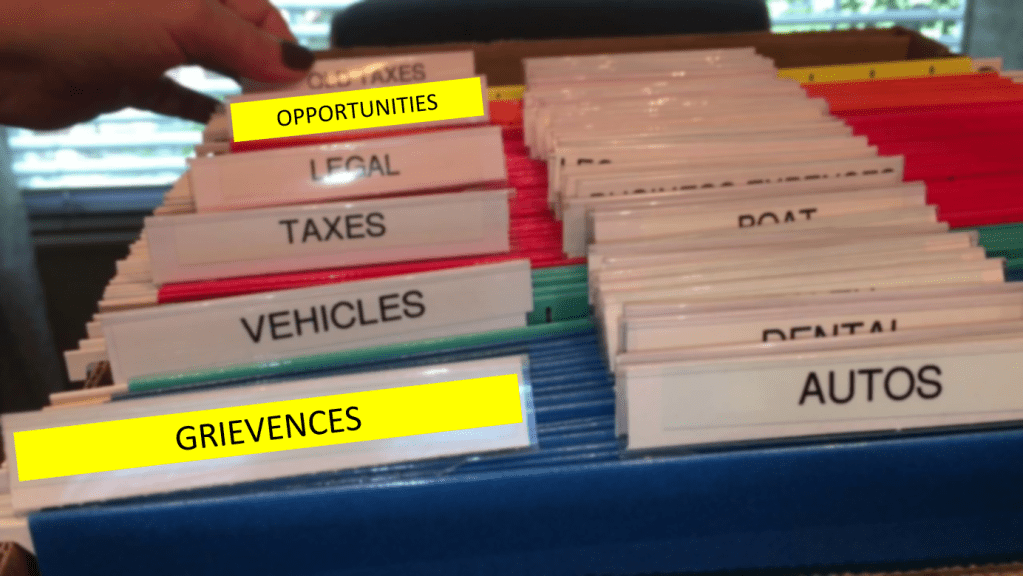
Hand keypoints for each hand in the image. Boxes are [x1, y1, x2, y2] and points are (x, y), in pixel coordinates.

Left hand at [0, 0, 315, 128]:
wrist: (5, 49)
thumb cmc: (86, 15)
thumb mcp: (183, 18)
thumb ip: (244, 41)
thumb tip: (299, 64)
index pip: (260, 13)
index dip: (287, 48)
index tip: (311, 89)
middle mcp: (175, 10)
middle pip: (239, 41)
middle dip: (270, 73)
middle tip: (298, 112)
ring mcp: (150, 44)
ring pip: (212, 71)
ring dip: (241, 97)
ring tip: (269, 127)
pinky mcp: (127, 79)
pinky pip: (177, 98)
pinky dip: (202, 114)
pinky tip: (226, 131)